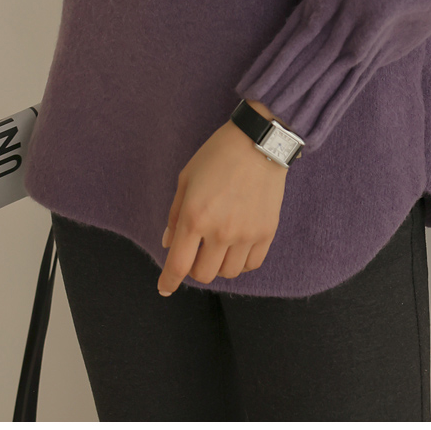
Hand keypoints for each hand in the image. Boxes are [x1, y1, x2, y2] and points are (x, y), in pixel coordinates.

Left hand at [158, 116, 285, 294]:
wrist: (259, 141)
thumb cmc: (218, 155)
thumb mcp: (187, 177)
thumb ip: (175, 214)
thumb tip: (168, 243)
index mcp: (195, 217)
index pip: (178, 265)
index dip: (168, 282)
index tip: (164, 288)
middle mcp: (220, 231)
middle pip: (203, 275)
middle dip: (194, 267)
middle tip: (196, 250)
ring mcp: (245, 234)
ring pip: (227, 274)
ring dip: (218, 265)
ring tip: (218, 245)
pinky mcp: (266, 233)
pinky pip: (251, 265)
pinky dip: (241, 262)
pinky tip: (237, 246)